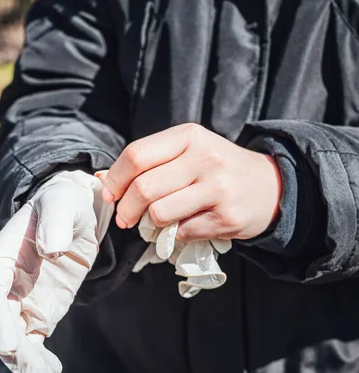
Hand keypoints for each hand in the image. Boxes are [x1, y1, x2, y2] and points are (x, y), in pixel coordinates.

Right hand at [0, 171, 111, 372]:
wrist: (77, 212)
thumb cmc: (65, 202)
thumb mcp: (63, 202)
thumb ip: (56, 222)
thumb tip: (51, 250)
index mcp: (3, 256)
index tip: (6, 342)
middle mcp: (6, 283)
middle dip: (12, 350)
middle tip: (35, 372)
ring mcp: (21, 300)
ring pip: (13, 338)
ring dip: (24, 362)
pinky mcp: (39, 311)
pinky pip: (32, 342)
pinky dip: (38, 360)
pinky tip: (52, 372)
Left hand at [100, 123, 281, 242]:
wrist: (270, 186)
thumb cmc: (217, 169)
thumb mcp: (186, 152)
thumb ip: (147, 163)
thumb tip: (102, 179)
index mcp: (188, 136)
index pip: (136, 155)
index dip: (115, 179)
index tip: (110, 194)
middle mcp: (204, 158)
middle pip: (143, 188)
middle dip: (126, 209)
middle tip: (126, 219)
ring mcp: (218, 188)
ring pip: (159, 214)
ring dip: (149, 225)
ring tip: (155, 223)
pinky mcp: (227, 217)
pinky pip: (181, 233)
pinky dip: (174, 236)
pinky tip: (183, 227)